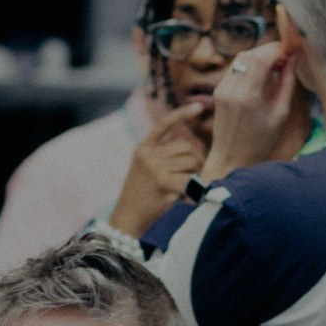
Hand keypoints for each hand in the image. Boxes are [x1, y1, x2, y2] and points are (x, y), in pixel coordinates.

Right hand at [108, 102, 209, 237]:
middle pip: (187, 147)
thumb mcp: (144, 169)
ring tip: (187, 189)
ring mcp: (155, 168)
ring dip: (195, 176)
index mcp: (143, 148)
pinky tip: (189, 198)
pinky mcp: (163, 183)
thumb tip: (193, 149)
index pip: (164, 124)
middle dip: (197, 161)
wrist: (127, 219)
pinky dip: (194, 190)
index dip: (182, 114)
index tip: (199, 107)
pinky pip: (190, 180)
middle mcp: (148, 155)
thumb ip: (162, 156)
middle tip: (195, 176)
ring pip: (191, 163)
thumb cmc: (139, 197)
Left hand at [202, 42, 303, 181]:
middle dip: (269, 50)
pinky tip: (261, 73)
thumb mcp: (280, 113)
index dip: (277, 50)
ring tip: (275, 64)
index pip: (261, 57)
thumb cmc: (260, 141)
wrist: (232, 158)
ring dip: (259, 55)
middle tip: (284, 57)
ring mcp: (222, 89)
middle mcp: (231, 89)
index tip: (289, 53)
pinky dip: (249, 65)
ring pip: (241, 58)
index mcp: (248, 96)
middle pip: (250, 53)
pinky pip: (235, 68)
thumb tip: (293, 59)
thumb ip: (287, 83)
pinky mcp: (218, 91)